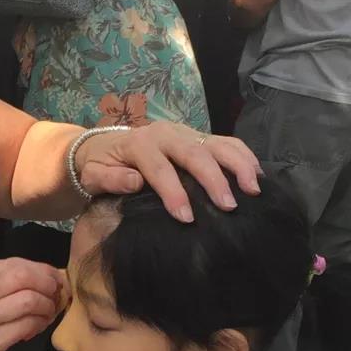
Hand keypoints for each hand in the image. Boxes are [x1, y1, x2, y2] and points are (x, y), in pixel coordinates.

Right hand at [0, 259, 66, 350]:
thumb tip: (42, 274)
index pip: (12, 263)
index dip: (40, 269)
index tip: (52, 277)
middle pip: (23, 278)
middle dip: (48, 284)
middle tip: (57, 293)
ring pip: (29, 301)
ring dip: (47, 306)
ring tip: (47, 313)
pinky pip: (26, 326)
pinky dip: (39, 324)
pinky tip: (36, 327)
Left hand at [74, 122, 261, 221]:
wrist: (104, 145)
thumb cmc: (100, 165)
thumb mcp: (94, 175)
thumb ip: (110, 179)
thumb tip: (134, 181)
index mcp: (139, 144)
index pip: (160, 169)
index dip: (174, 193)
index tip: (187, 218)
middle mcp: (166, 133)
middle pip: (195, 154)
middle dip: (214, 180)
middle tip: (229, 206)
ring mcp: (185, 132)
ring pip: (217, 143)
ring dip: (239, 165)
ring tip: (254, 189)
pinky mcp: (199, 136)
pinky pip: (226, 142)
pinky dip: (244, 156)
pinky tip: (257, 176)